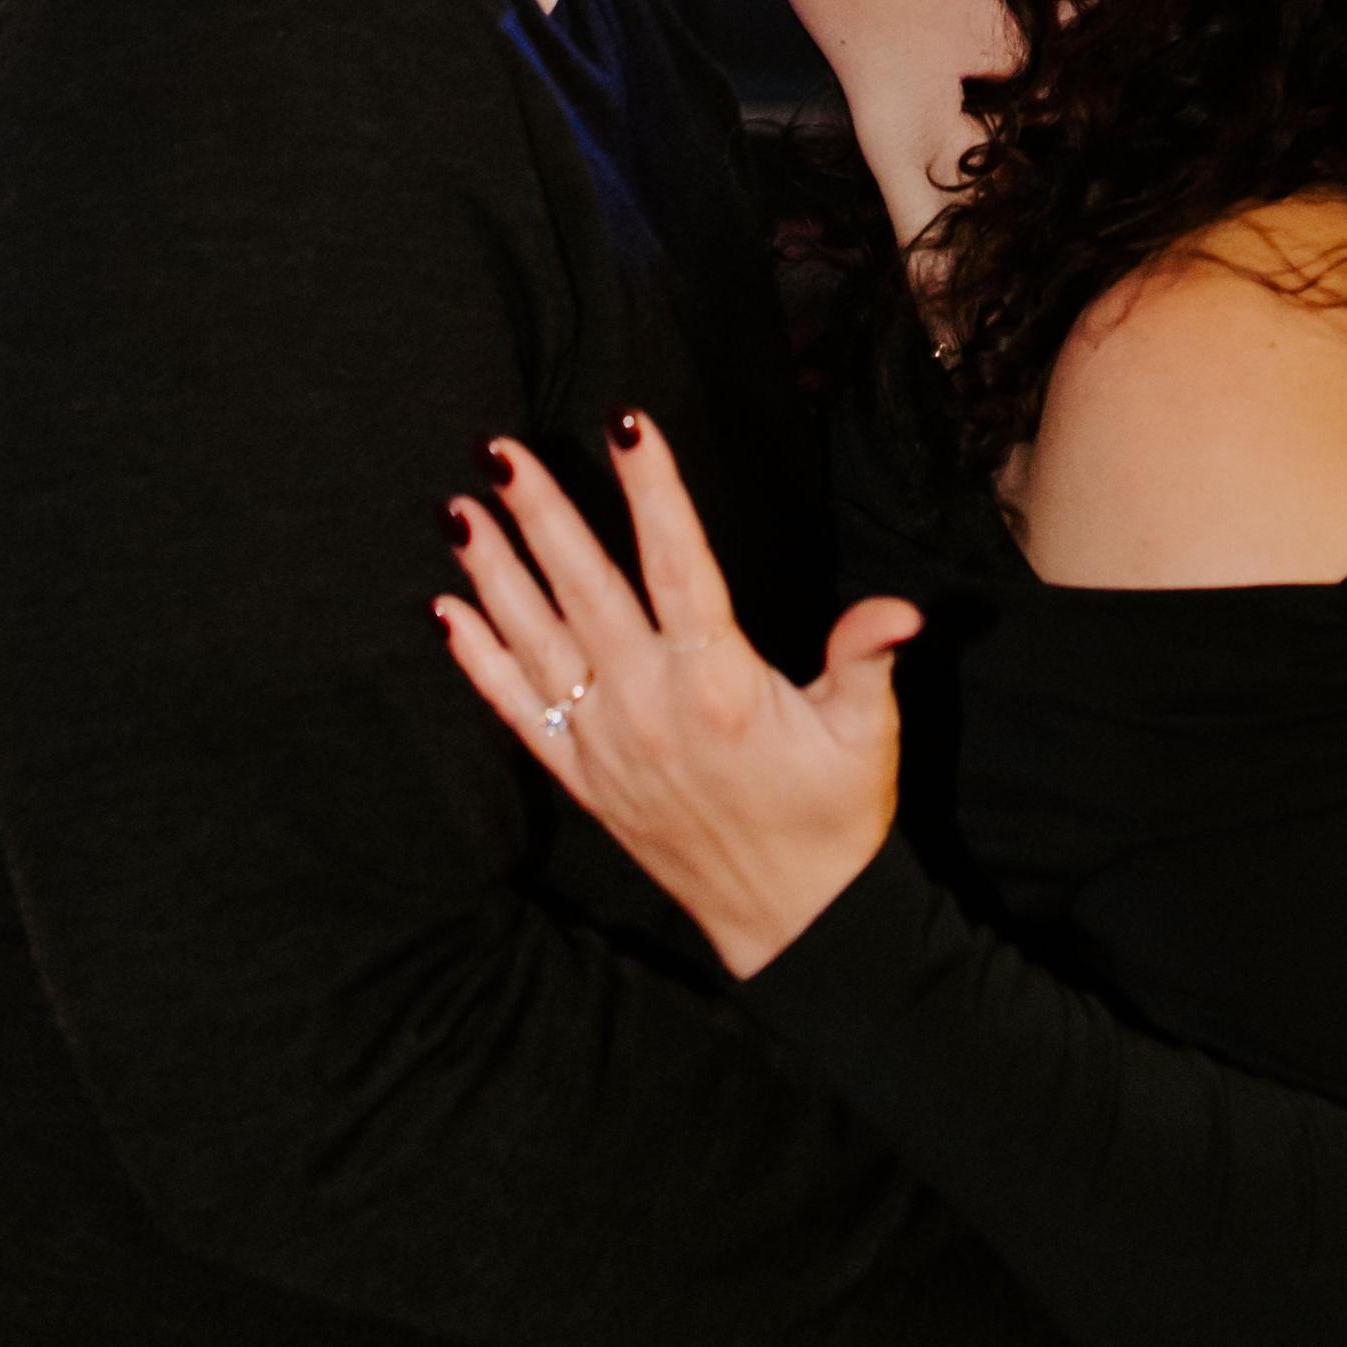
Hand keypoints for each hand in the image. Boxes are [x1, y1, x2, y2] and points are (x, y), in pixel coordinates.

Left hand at [441, 419, 911, 978]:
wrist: (791, 924)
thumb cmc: (834, 816)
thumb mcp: (866, 733)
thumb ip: (867, 658)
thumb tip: (901, 610)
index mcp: (720, 684)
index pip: (678, 564)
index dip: (653, 490)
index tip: (625, 422)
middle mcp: (650, 707)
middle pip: (586, 589)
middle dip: (542, 513)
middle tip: (501, 449)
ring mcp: (607, 745)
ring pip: (538, 641)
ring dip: (495, 572)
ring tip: (459, 510)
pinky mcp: (584, 779)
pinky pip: (518, 712)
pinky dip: (479, 661)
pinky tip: (446, 611)